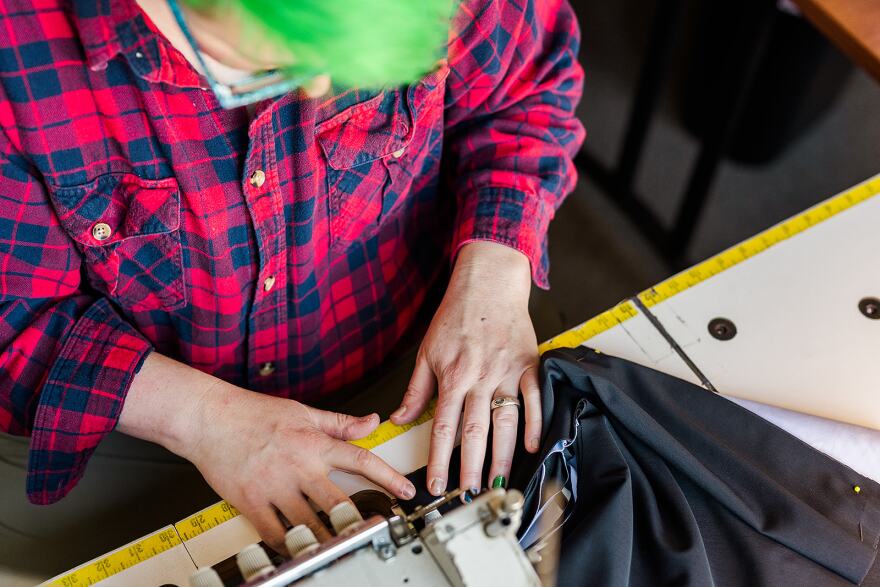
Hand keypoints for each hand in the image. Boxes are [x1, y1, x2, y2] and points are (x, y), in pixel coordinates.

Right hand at [183, 385, 416, 550]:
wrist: (208, 418)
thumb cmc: (252, 413)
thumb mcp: (303, 412)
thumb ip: (340, 423)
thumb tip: (371, 421)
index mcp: (314, 444)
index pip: (361, 460)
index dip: (389, 477)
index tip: (406, 491)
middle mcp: (298, 467)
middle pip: (338, 502)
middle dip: (357, 520)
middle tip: (370, 531)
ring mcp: (274, 487)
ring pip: (309, 523)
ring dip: (326, 537)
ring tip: (339, 546)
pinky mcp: (251, 502)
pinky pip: (276, 533)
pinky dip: (290, 545)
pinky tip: (299, 547)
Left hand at [390, 241, 541, 495]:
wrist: (488, 284)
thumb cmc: (457, 316)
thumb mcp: (427, 351)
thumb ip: (416, 390)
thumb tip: (399, 419)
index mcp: (452, 376)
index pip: (442, 428)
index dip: (439, 460)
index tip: (437, 484)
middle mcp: (479, 378)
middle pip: (474, 431)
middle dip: (471, 468)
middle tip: (469, 494)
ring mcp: (506, 372)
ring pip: (505, 422)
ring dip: (502, 456)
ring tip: (497, 482)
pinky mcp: (529, 365)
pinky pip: (535, 399)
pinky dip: (535, 423)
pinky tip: (533, 446)